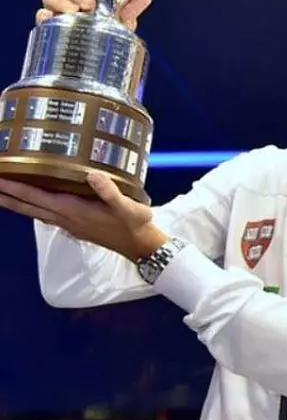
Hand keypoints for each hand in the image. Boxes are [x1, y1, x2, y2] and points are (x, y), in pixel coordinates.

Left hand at [0, 171, 166, 260]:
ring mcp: (69, 224)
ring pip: (34, 212)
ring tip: (1, 193)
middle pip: (28, 206)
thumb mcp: (126, 206)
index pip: (36, 197)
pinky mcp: (75, 226)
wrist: (140, 245)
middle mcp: (66, 218)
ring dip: (15, 202)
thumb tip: (92, 174)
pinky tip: (32, 204)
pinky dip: (32, 207)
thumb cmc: (134, 224)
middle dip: (6, 195)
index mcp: (73, 210)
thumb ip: (109, 192)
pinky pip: (45, 215)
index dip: (15, 187)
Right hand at [36, 0, 151, 30]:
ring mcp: (57, 13)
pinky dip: (45, 16)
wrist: (104, 58)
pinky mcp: (50, 27)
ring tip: (76, 12)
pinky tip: (51, 17)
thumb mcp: (124, 19)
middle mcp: (67, 0)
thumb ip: (132, 8)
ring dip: (62, 3)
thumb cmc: (111, 32)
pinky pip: (42, 17)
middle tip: (89, 4)